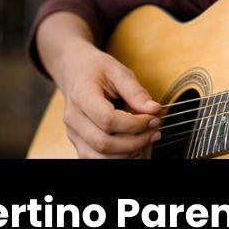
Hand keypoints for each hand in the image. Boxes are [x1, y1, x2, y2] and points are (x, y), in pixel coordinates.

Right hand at [52, 39, 162, 158]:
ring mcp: (73, 133)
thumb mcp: (118, 71)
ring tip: (147, 138)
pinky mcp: (78, 142)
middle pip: (103, 143)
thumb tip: (154, 109)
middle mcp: (74, 118)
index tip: (153, 117)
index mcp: (82, 96)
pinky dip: (118, 157)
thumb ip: (136, 91)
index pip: (107, 119)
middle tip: (155, 130)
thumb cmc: (96, 69)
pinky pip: (96, 159)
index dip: (134, 124)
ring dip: (128, 153)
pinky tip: (133, 146)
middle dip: (135, 141)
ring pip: (99, 157)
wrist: (74, 71)